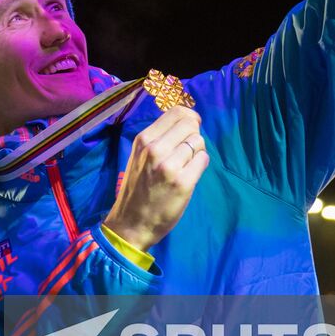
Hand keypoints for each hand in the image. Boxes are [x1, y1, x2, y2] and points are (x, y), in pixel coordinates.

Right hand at [102, 105, 209, 250]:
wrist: (131, 223)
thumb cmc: (137, 188)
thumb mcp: (139, 157)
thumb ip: (159, 138)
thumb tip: (187, 121)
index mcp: (144, 139)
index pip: (177, 112)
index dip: (190, 118)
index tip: (190, 129)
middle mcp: (155, 148)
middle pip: (191, 125)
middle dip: (194, 135)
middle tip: (188, 151)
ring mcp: (169, 165)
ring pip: (198, 142)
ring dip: (197, 153)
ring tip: (185, 166)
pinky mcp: (183, 182)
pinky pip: (203, 159)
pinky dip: (200, 165)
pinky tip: (190, 175)